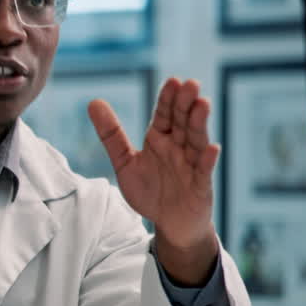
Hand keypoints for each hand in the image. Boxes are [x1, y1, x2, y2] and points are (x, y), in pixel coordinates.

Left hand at [89, 78, 220, 280]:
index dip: (167, 99)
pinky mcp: (200, 186)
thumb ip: (111, 134)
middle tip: (190, 84)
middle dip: (186, 104)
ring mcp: (191, 165)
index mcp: (159, 140)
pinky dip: (208, 160)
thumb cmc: (150, 190)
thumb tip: (93, 102)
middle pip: (182, 122)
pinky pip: (204, 172)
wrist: (169, 223)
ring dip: (200, 124)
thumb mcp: (124, 162)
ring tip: (202, 105)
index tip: (172, 81)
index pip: (164, 115)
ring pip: (196, 141)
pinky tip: (212, 148)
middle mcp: (178, 148)